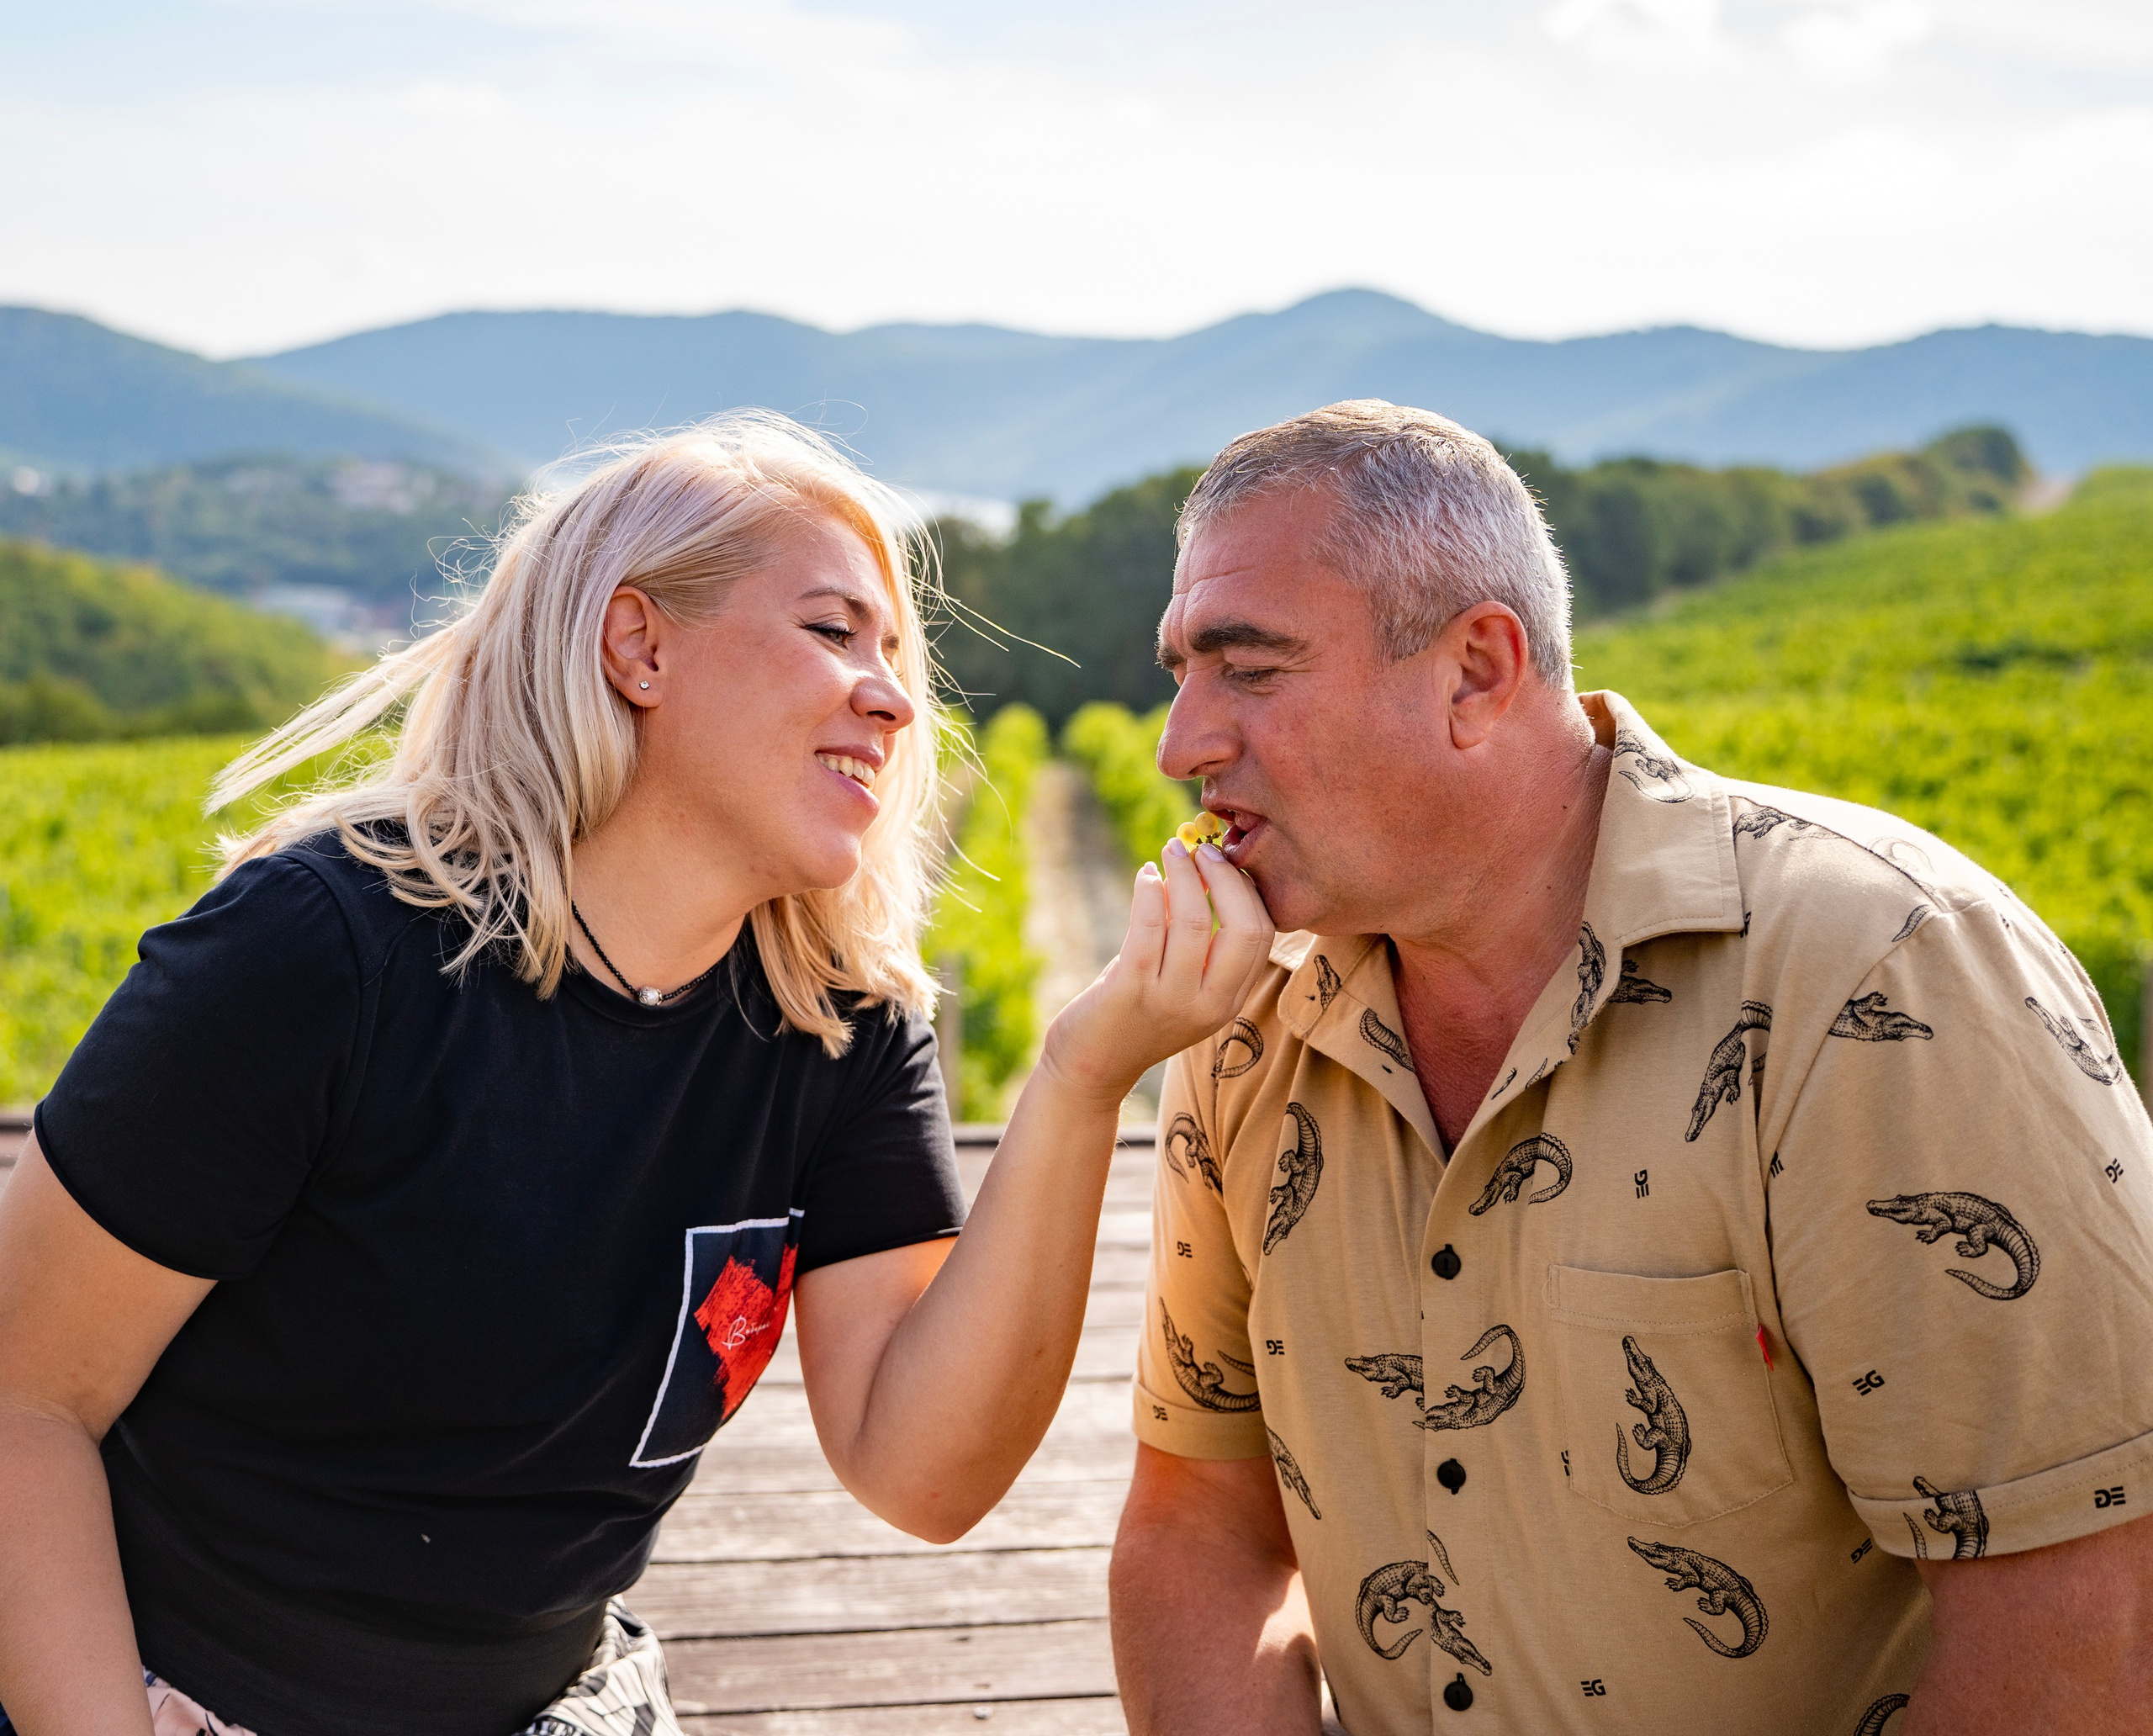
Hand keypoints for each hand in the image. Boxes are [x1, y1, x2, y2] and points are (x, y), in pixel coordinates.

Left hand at [1038, 839, 1276, 1105]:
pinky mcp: (1130, 991)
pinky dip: (1149, 892)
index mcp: (1229, 1001)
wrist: (1092, 1066)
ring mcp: (1170, 1000)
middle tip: (1202, 850)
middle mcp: (1208, 1004)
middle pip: (1243, 927)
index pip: (1262, 934)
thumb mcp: (1184, 986)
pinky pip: (1148, 928)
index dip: (1248, 889)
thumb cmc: (1137, 1014)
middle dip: (1225, 877)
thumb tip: (1203, 870)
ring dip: (1183, 875)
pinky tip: (1145, 876)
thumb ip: (1200, 943)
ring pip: (1193, 921)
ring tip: (1171, 851)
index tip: (1226, 861)